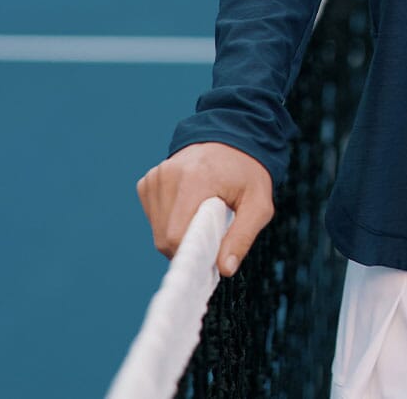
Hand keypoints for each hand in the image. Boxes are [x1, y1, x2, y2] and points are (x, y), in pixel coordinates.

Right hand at [137, 141, 273, 276]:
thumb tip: (225, 269)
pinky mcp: (148, 182)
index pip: (176, 236)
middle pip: (165, 237)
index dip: (193, 252)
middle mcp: (168, 176)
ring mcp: (155, 177)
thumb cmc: (247, 173)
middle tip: (213, 234)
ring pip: (158, 230)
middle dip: (188, 245)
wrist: (232, 137)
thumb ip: (242, 236)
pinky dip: (170, 221)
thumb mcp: (258, 204)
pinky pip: (154, 217)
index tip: (211, 256)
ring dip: (178, 234)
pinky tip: (189, 207)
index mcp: (195, 179)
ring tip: (202, 217)